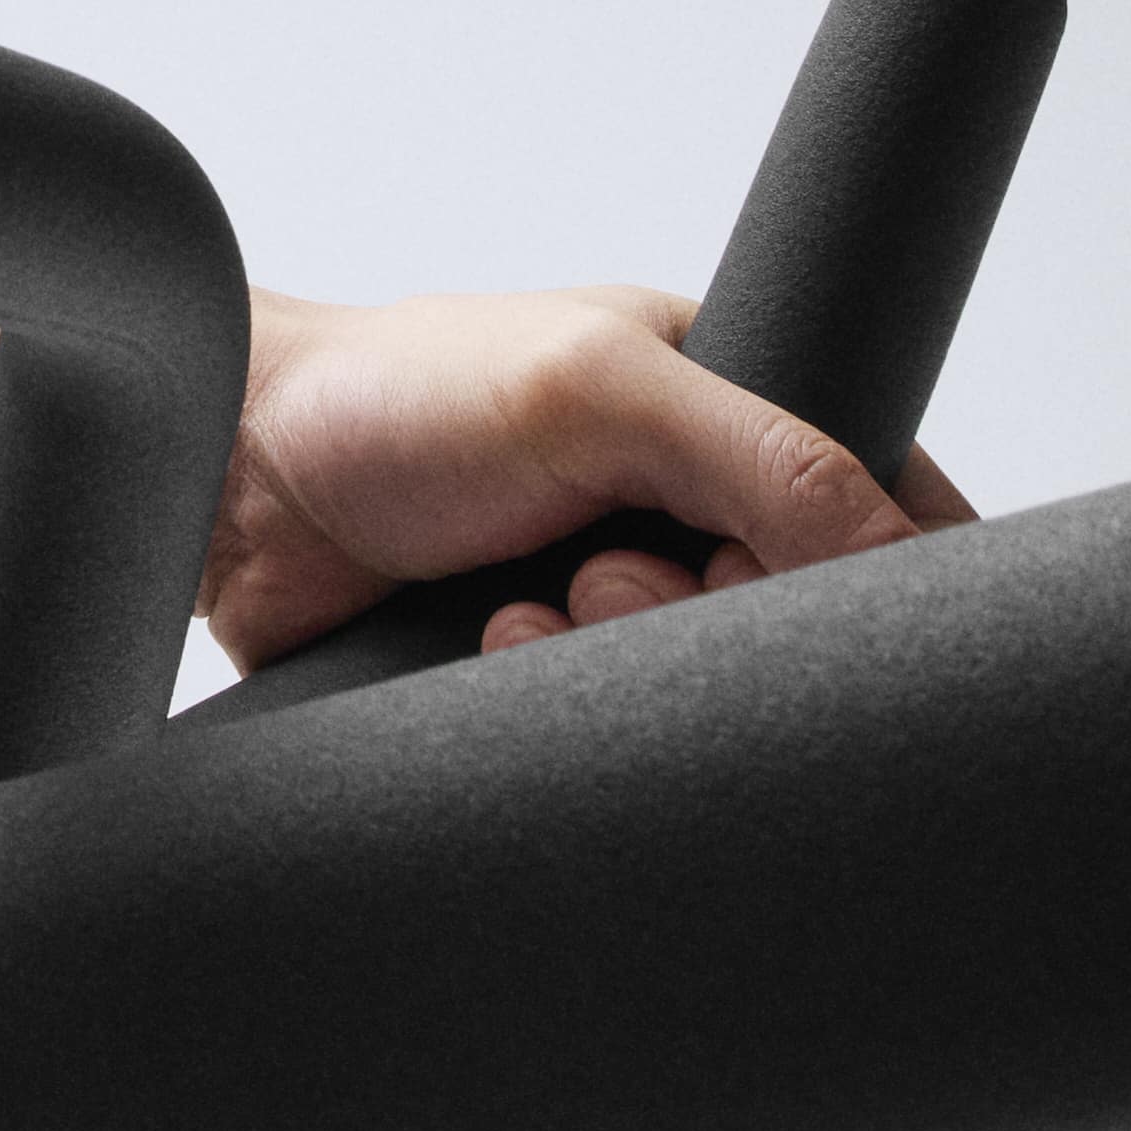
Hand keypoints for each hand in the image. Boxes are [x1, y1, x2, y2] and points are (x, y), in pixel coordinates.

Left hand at [198, 278, 972, 669]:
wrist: (230, 481)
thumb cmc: (399, 392)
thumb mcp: (597, 386)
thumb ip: (762, 455)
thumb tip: (900, 558)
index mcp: (731, 402)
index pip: (887, 503)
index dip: (884, 570)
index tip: (827, 602)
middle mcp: (690, 506)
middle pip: (804, 623)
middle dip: (733, 626)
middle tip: (625, 584)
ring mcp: (624, 600)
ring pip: (717, 697)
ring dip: (639, 667)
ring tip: (547, 606)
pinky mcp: (557, 686)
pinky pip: (626, 743)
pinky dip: (575, 711)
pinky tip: (499, 649)